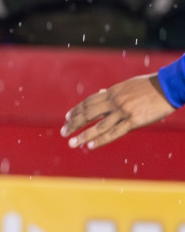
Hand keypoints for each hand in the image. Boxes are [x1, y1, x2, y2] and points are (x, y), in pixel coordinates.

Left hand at [61, 74, 176, 149]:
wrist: (168, 86)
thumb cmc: (149, 86)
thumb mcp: (127, 85)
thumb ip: (113, 92)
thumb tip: (101, 92)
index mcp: (112, 92)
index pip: (88, 102)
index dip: (77, 111)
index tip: (67, 118)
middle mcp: (114, 102)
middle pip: (88, 114)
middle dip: (74, 124)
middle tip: (63, 132)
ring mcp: (123, 112)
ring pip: (98, 126)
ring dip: (83, 135)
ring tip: (71, 143)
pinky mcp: (134, 121)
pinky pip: (114, 133)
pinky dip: (100, 140)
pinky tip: (90, 146)